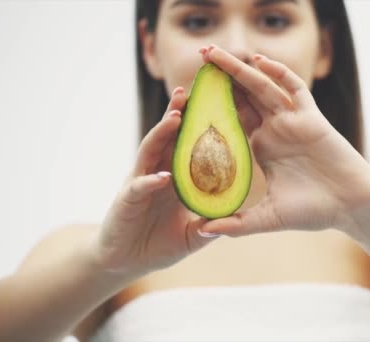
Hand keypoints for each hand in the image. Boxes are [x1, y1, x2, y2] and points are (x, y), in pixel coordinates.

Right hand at [92, 87, 216, 276]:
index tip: (218, 103)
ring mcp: (141, 182)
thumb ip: (214, 222)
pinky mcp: (127, 200)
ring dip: (161, 134)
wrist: (128, 261)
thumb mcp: (195, 232)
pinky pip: (139, 186)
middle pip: (169, 137)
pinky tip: (163, 176)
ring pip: (150, 150)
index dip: (201, 125)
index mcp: (176, 175)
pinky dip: (150, 181)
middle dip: (180, 113)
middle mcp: (158, 171)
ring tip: (175, 117)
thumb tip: (242, 213)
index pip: (190, 143)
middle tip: (193, 92)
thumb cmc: (161, 242)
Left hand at [198, 45, 369, 236]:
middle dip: (220, 79)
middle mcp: (274, 130)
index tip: (183, 99)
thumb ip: (237, 223)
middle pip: (242, 97)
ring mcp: (292, 121)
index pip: (230, 122)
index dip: (209, 109)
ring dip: (239, 69)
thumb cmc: (314, 211)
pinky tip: (258, 60)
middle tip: (197, 59)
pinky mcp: (311, 118)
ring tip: (213, 53)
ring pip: (261, 87)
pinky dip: (279, 73)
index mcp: (261, 148)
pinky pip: (295, 89)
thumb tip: (201, 230)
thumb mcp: (268, 217)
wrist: (352, 206)